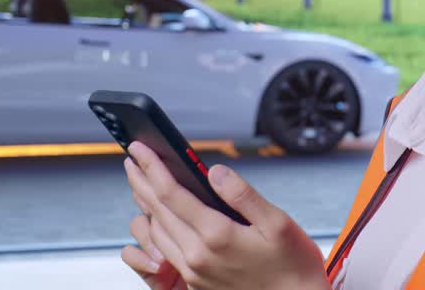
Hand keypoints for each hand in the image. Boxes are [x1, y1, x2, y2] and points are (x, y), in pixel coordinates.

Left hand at [121, 142, 329, 289]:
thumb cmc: (292, 267)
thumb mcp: (278, 223)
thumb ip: (243, 195)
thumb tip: (215, 172)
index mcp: (217, 235)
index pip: (172, 193)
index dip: (152, 167)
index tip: (140, 148)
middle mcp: (198, 256)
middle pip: (157, 211)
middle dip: (141, 181)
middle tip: (132, 159)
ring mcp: (194, 272)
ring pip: (158, 232)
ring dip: (146, 205)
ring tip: (141, 183)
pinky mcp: (196, 284)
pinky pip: (167, 250)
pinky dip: (158, 227)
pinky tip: (161, 217)